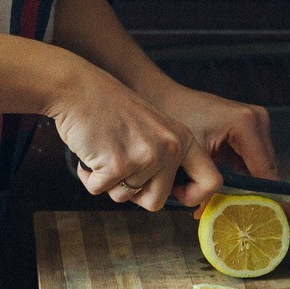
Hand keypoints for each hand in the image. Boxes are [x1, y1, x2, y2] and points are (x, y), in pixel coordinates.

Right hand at [45, 60, 223, 212]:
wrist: (77, 87)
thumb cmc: (110, 108)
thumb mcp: (154, 127)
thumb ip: (167, 157)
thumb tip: (165, 197)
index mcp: (183, 139)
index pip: (211, 182)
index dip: (194, 196)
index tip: (175, 194)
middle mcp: (170, 148)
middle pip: (157, 201)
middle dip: (134, 191)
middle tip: (119, 165)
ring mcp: (145, 156)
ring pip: (125, 198)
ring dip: (109, 182)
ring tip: (104, 151)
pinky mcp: (117, 164)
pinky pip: (99, 190)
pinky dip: (89, 177)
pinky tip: (88, 151)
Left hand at [142, 81, 279, 218]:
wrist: (162, 97)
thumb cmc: (174, 115)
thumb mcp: (193, 156)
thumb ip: (206, 187)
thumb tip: (212, 214)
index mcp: (246, 124)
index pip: (266, 171)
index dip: (272, 199)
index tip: (284, 219)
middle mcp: (256, 120)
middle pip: (266, 171)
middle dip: (252, 196)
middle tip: (240, 217)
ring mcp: (254, 122)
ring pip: (260, 168)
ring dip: (246, 187)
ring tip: (227, 202)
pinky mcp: (247, 129)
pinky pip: (251, 161)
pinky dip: (241, 177)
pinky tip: (227, 190)